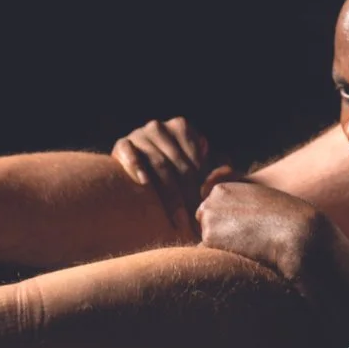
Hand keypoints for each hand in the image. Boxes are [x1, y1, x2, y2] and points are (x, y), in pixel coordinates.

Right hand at [111, 117, 229, 230]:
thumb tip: (226, 172)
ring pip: (157, 162)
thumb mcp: (199, 170)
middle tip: (192, 220)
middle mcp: (159, 127)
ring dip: (168, 192)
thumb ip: (216, 169)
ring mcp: (139, 135)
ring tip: (176, 217)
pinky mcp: (122, 144)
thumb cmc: (174, 175)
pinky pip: (129, 153)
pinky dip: (137, 166)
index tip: (203, 209)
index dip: (200, 187)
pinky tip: (144, 182)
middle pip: (177, 164)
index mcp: (180, 127)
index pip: (194, 160)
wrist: (135, 174)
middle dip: (186, 195)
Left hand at [195, 179, 330, 278]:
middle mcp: (210, 201)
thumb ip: (240, 208)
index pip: (213, 214)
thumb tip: (230, 228)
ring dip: (224, 250)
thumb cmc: (288, 220)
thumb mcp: (261, 202)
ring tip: (250, 248)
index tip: (247, 232)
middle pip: (206, 228)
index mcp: (222, 189)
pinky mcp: (209, 239)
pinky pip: (210, 258)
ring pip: (209, 244)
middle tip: (248, 242)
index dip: (229, 227)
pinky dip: (223, 262)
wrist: (297, 233)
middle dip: (220, 237)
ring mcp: (208, 219)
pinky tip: (244, 256)